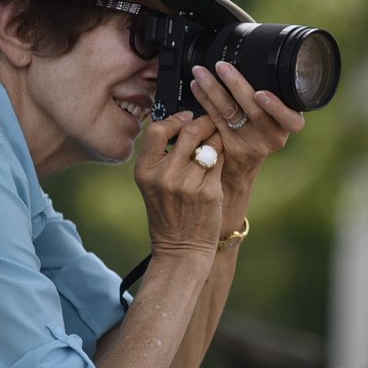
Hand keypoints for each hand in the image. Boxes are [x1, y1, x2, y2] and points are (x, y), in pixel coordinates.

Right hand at [134, 111, 224, 259]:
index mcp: (145, 171)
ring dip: (216, 139)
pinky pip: (220, 161)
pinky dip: (222, 156)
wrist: (180, 249)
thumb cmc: (167, 214)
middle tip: (209, 123)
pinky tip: (220, 160)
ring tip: (215, 142)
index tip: (186, 117)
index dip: (175, 119)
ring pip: (210, 144)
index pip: (157, 130)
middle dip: (204, 123)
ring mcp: (188, 183)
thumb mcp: (152, 185)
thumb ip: (161, 156)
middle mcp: (165, 175)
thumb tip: (183, 123)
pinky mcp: (209, 191)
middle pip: (189, 132)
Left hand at [190, 61, 305, 184]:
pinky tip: (196, 87)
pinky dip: (204, 100)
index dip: (277, 108)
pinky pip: (215, 119)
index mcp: (287, 126)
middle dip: (237, 85)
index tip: (261, 94)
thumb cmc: (262, 132)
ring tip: (201, 72)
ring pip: (230, 113)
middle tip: (222, 67)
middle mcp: (271, 137)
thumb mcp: (276, 118)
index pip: (291, 120)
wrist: (243, 166)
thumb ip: (271, 99)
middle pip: (254, 112)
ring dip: (213, 89)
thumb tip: (252, 63)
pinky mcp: (228, 145)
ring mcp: (249, 144)